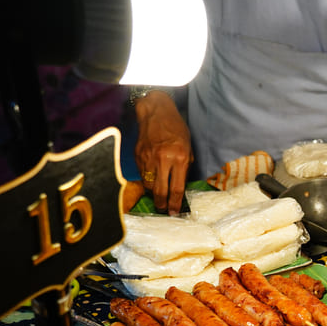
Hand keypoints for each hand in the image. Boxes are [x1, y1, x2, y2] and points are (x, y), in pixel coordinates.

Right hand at [134, 90, 192, 214]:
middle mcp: (163, 160)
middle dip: (162, 204)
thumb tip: (180, 186)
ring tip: (158, 197)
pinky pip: (142, 175)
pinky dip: (147, 181)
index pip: (177, 188)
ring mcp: (148, 159)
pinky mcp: (138, 156)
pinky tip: (152, 181)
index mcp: (179, 158)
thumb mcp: (188, 147)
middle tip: (164, 210)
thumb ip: (185, 166)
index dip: (175, 203)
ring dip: (153, 194)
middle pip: (160, 191)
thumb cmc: (176, 128)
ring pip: (148, 185)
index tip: (175, 212)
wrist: (156, 113)